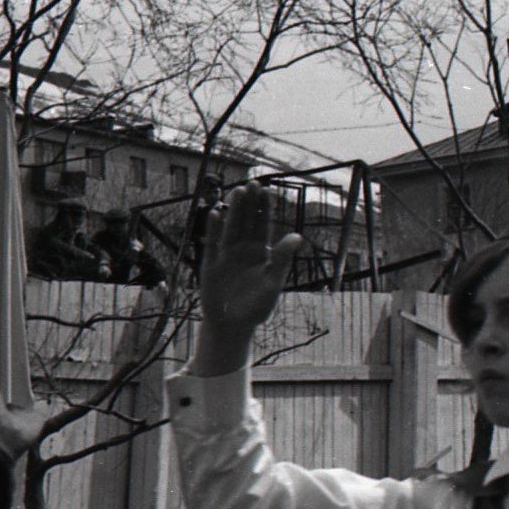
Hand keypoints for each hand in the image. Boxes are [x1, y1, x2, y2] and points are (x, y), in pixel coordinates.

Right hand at [193, 184, 304, 369]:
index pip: (262, 225)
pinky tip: (216, 214)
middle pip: (246, 221)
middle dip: (249, 203)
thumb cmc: (256, 307)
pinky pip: (212, 244)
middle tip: (252, 183)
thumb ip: (283, 259)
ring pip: (230, 228)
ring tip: (237, 192)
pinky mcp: (211, 264)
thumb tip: (298, 236)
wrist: (232, 325)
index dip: (263, 208)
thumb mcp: (273, 283)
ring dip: (233, 211)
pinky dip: (214, 230)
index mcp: (261, 253)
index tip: (265, 189)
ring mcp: (226, 255)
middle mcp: (243, 250)